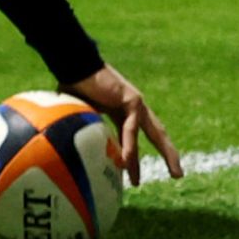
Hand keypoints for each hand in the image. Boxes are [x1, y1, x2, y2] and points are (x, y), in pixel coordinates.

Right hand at [61, 63, 182, 185]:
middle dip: (167, 154)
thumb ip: (78, 127)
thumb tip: (62, 146)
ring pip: (155, 133)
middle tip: (177, 175)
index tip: (132, 173)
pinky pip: (130, 129)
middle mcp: (133, 107)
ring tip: (175, 174)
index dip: (133, 154)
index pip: (133, 135)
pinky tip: (126, 161)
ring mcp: (135, 103)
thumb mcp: (76, 112)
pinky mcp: (131, 100)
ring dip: (167, 154)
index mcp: (120, 109)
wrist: (70, 63)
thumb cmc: (68, 83)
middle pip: (156, 134)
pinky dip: (128, 146)